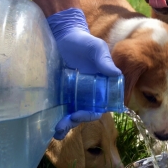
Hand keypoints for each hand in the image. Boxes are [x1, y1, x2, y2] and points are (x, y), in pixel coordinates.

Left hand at [47, 8, 121, 138]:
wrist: (64, 36)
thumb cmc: (84, 41)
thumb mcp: (96, 48)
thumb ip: (104, 61)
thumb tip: (115, 74)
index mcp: (102, 86)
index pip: (100, 106)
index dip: (91, 113)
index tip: (79, 113)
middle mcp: (90, 94)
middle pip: (85, 113)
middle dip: (75, 121)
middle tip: (63, 124)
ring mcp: (76, 94)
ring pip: (74, 114)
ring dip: (67, 125)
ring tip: (57, 132)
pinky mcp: (62, 93)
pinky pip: (62, 108)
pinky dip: (58, 118)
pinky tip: (51, 125)